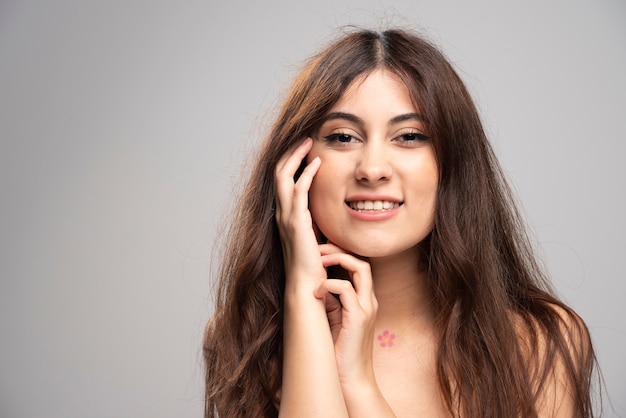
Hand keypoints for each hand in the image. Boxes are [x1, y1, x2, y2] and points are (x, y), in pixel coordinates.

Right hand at [274, 138, 324, 290]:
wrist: (307, 285)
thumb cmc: (315, 265)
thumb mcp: (316, 235)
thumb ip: (318, 220)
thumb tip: (331, 208)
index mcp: (286, 215)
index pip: (282, 180)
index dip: (290, 161)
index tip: (304, 147)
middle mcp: (281, 213)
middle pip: (278, 172)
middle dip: (290, 152)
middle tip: (304, 137)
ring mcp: (286, 217)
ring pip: (283, 176)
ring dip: (295, 156)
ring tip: (308, 142)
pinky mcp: (296, 222)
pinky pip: (298, 190)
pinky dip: (306, 174)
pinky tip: (317, 163)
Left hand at [314, 243, 378, 385]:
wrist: (351, 381)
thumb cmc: (339, 353)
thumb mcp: (334, 320)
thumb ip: (331, 301)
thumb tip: (317, 283)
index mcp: (364, 301)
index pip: (359, 266)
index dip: (341, 253)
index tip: (320, 251)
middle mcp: (368, 301)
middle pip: (362, 261)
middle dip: (338, 250)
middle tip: (316, 250)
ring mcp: (366, 308)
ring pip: (360, 268)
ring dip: (336, 259)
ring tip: (317, 262)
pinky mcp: (358, 318)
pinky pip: (346, 288)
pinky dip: (329, 284)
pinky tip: (316, 292)